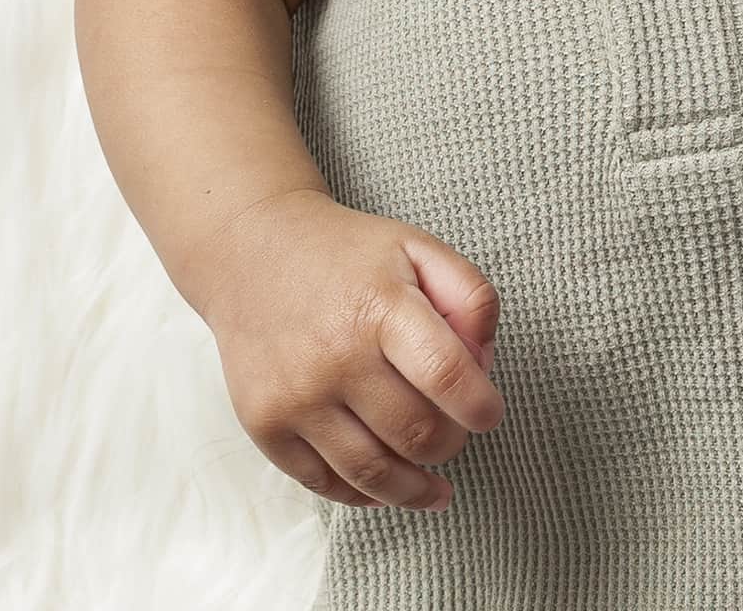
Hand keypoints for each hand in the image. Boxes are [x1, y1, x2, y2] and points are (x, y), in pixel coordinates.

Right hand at [192, 187, 503, 512]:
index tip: (489, 413)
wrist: (253, 252)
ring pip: (372, 473)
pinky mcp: (265, 425)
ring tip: (435, 487)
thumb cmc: (347, 254)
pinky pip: (323, 483)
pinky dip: (363, 495)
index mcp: (381, 307)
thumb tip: (484, 362)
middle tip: (456, 432)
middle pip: (415, 433)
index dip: (481, 406)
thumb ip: (469, 295)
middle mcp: (336, 357)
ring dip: (414, 489)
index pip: (446, 376)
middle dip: (451, 442)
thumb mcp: (418, 248)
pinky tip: (387, 488)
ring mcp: (296, 397)